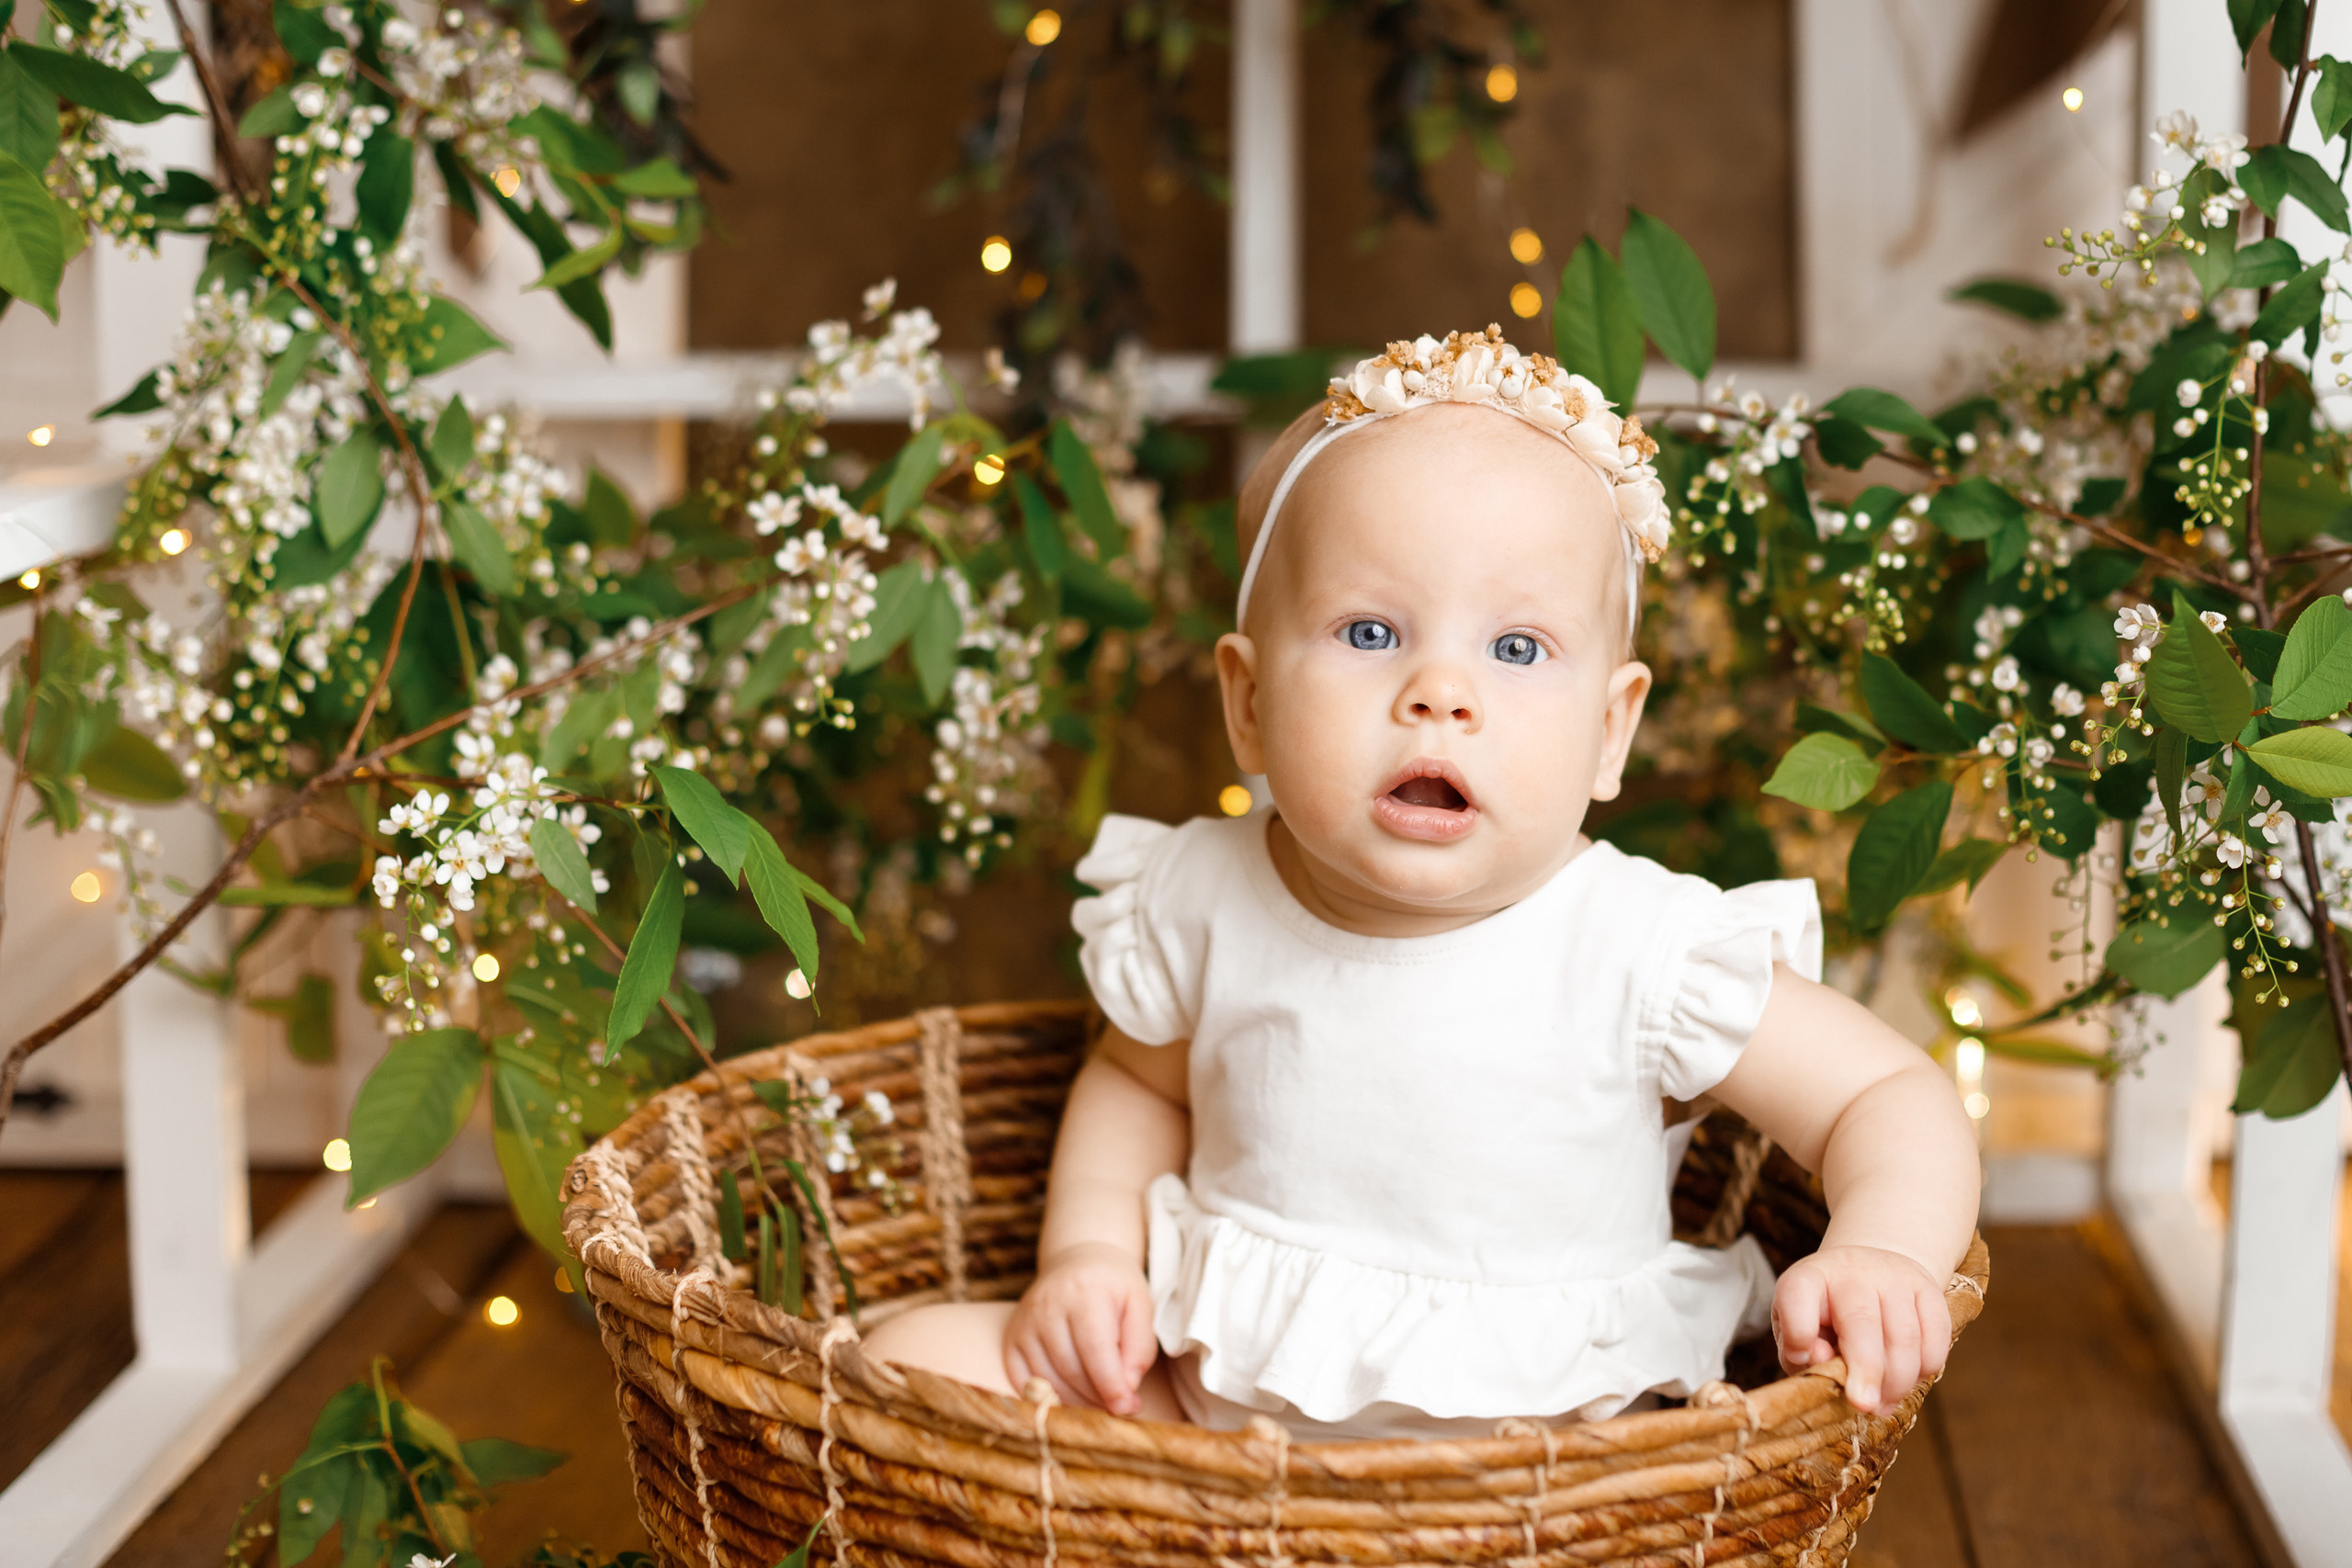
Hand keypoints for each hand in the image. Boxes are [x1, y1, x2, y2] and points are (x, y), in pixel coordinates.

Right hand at [1005, 1241, 1158, 1415]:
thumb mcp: (1140, 1306)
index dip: (1111, 1385)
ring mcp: (1025, 1322)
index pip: (1095, 1349)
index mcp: (1084, 1291)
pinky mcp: (1011, 1337)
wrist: (1077, 1262)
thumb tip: (1126, 1390)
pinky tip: (1071, 1398)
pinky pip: (1023, 1382)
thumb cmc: (1113, 1288)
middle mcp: (1048, 1305)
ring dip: (1077, 1403)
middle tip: (1120, 1406)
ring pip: (1048, 1380)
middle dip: (1098, 1397)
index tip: (1127, 1407)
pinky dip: (1048, 1398)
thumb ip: (1139, 1347)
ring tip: (1100, 1401)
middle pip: (1071, 1369)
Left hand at [1771, 1244, 1952, 1416]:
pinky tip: (1907, 1381)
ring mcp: (1894, 1276)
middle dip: (1866, 1370)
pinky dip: (1925, 1370)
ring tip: (1882, 1404)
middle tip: (1864, 1405)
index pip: (1797, 1292)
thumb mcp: (1797, 1329)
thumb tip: (1819, 1361)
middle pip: (1861, 1320)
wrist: (1869, 1273)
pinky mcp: (1929, 1289)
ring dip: (1897, 1382)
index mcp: (1808, 1278)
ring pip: (1904, 1336)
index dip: (1799, 1328)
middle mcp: (1850, 1269)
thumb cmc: (1825, 1314)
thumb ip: (1797, 1350)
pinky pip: (1936, 1339)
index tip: (1805, 1358)